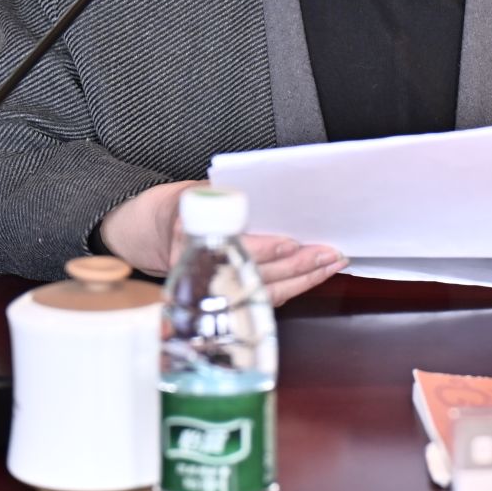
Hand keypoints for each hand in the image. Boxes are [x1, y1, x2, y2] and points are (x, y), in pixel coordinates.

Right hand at [99, 181, 345, 305]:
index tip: (290, 244)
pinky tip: (316, 275)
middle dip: (297, 266)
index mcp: (192, 239)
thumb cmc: (185, 206)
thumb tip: (265, 192)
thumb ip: (223, 196)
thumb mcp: (196, 191)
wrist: (159, 231)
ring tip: (332, 263)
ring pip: (265, 292)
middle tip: (327, 254)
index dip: (264, 249)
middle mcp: (203, 271)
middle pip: (256, 275)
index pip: (234, 250)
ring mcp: (215, 290)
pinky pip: (265, 298)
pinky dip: (294, 287)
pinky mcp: (230, 299)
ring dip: (304, 279)